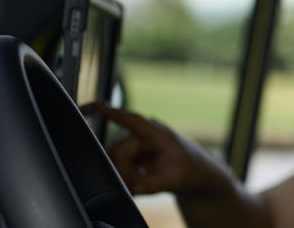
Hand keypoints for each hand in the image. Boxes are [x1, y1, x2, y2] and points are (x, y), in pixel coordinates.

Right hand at [93, 103, 231, 196]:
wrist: (193, 171)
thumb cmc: (187, 170)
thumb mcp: (174, 181)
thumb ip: (152, 184)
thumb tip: (131, 188)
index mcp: (158, 134)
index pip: (134, 121)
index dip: (116, 114)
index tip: (100, 106)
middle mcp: (145, 133)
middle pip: (119, 151)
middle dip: (122, 171)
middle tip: (134, 186)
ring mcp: (137, 141)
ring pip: (116, 158)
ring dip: (124, 173)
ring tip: (142, 182)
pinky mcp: (131, 149)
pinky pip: (118, 163)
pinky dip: (126, 174)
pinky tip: (139, 178)